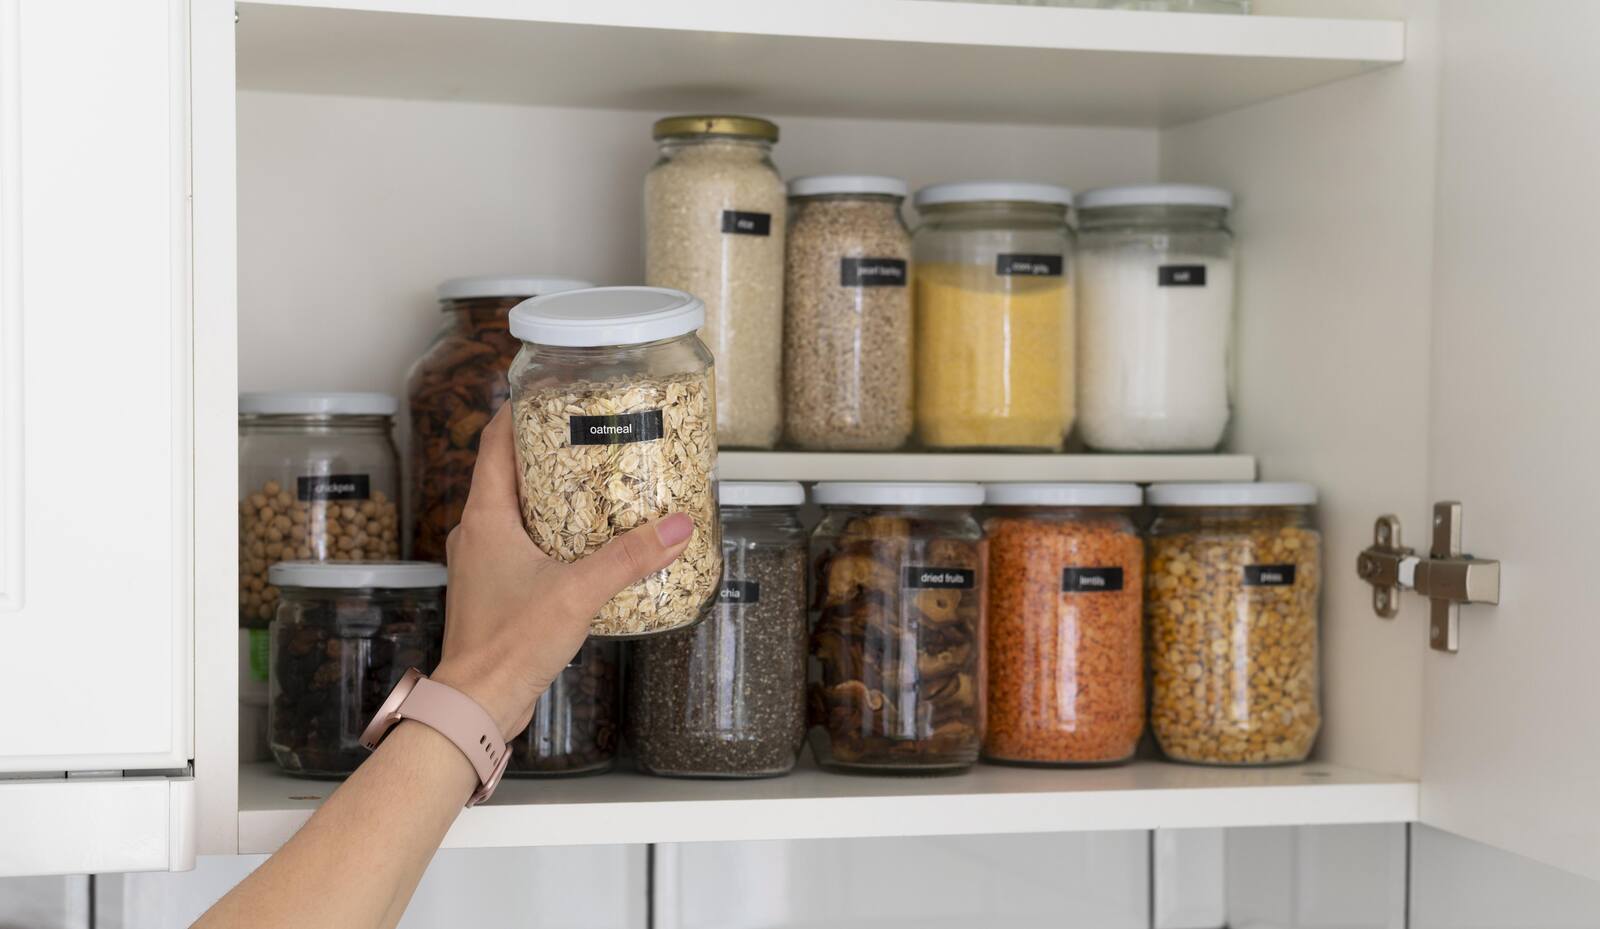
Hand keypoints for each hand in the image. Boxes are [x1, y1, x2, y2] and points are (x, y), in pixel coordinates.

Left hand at [430, 406, 694, 737]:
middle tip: (592, 439)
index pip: (496, 442)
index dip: (521, 412)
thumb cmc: (507, 646)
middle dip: (550, 454)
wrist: (477, 704)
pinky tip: (587, 547)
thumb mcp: (578, 592)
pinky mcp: (496, 590)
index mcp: (485, 517)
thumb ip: (629, 558)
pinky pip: (523, 546)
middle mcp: (477, 533)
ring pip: (517, 512)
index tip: (552, 393)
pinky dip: (552, 536)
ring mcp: (484, 562)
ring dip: (553, 498)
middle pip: (510, 473)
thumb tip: (675, 528)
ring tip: (598, 489)